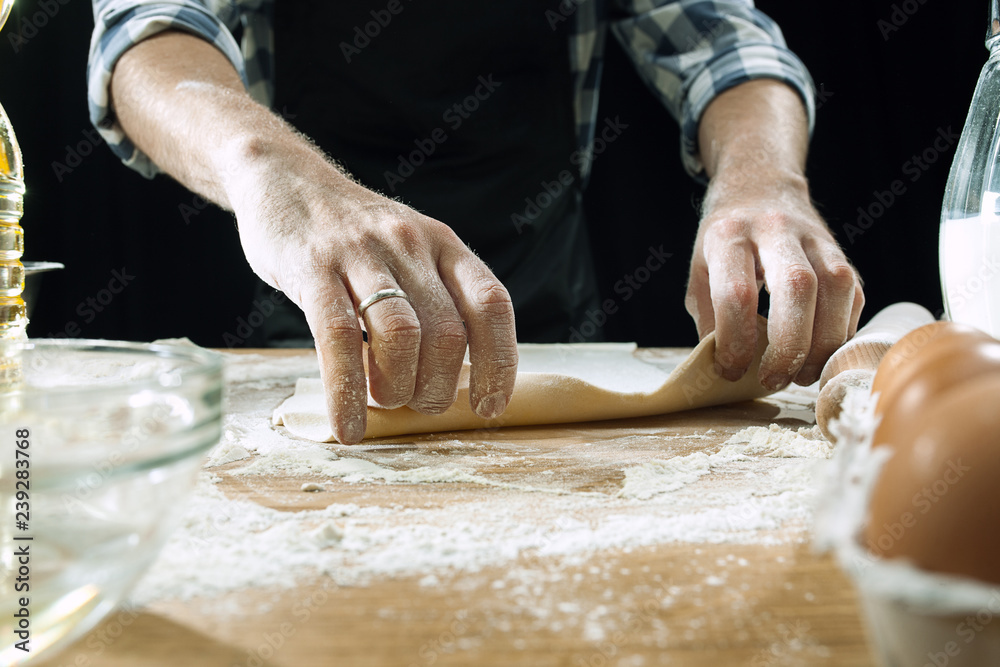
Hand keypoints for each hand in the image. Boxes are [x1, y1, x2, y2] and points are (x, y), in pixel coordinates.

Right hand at [229, 145, 518, 443]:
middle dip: (437, 386)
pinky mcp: (312, 268)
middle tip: (416, 403)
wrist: (284, 179)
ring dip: (398, 387)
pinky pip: (337, 339)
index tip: (489, 406)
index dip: (500, 362)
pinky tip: (347, 426)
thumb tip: (452, 378)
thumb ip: (434, 300)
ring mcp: (361, 253)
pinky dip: (346, 391)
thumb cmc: (352, 236)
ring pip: (400, 335)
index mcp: (443, 244)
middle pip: (446, 332)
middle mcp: (410, 244)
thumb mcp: (409, 251)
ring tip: (384, 402)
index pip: (490, 305)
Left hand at [685, 173, 863, 388]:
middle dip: (789, 344)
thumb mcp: (700, 272)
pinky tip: (819, 353)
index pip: (736, 292)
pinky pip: (854, 297)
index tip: (730, 370)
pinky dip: (840, 333)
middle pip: (796, 286)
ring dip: (823, 344)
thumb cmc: (726, 240)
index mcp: (730, 235)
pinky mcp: (842, 253)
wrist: (761, 187)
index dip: (735, 340)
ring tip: (800, 375)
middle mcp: (775, 230)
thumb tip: (726, 370)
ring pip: (836, 289)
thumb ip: (710, 318)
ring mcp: (815, 238)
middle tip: (774, 379)